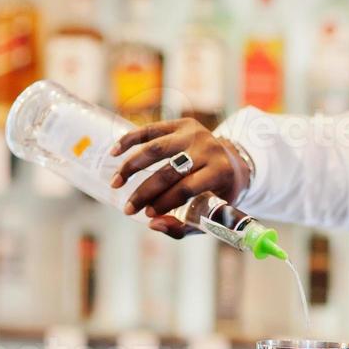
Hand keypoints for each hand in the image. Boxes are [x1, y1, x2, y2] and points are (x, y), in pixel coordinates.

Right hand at [110, 119, 251, 237]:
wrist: (234, 163)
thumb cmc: (218, 193)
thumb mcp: (210, 212)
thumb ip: (183, 224)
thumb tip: (153, 225)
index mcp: (220, 172)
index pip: (187, 188)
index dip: (165, 202)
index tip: (147, 214)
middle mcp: (209, 149)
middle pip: (169, 171)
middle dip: (145, 192)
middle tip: (128, 208)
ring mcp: (195, 133)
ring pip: (156, 148)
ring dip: (132, 166)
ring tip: (115, 183)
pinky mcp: (182, 124)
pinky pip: (151, 129)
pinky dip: (130, 140)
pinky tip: (115, 153)